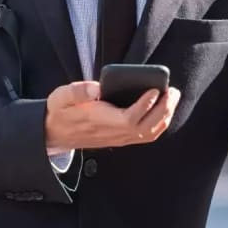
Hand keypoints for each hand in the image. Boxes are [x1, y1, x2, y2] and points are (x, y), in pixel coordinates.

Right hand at [44, 81, 180, 151]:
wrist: (55, 133)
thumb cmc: (61, 111)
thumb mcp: (61, 97)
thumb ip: (77, 91)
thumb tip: (96, 88)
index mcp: (98, 120)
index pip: (128, 119)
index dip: (144, 106)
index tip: (155, 90)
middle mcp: (112, 133)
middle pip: (145, 128)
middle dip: (163, 110)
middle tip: (172, 91)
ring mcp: (118, 138)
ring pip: (148, 134)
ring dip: (164, 116)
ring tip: (172, 97)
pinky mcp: (121, 138)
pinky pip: (146, 135)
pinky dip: (159, 123)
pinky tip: (164, 109)